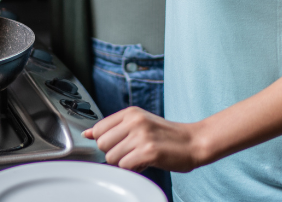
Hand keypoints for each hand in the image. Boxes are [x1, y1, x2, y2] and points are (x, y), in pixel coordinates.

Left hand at [83, 107, 210, 171]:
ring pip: (112, 157)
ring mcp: (142, 136)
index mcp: (131, 112)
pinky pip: (125, 166)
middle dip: (114, 153)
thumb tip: (87, 133)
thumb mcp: (139, 124)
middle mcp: (135, 121)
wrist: (194, 142)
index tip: (119, 145)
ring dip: (124, 162)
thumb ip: (114, 128)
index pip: (98, 129)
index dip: (106, 142)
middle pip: (102, 144)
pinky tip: (145, 162)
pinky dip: (133, 168)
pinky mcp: (149, 151)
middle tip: (131, 152)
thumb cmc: (167, 136)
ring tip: (140, 156)